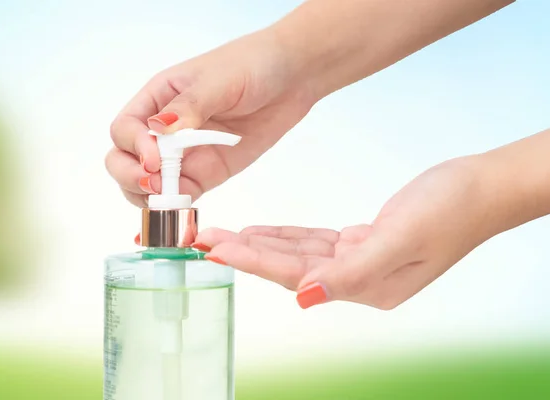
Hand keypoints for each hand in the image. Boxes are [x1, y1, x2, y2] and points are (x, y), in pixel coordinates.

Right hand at [105, 29, 316, 207]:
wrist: (292, 78)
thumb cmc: (252, 65)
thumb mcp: (217, 80)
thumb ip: (188, 107)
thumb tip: (157, 130)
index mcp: (158, 98)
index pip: (125, 129)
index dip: (132, 147)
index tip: (154, 159)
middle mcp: (164, 129)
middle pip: (124, 159)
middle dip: (131, 176)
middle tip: (154, 185)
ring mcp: (184, 154)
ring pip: (147, 182)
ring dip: (149, 196)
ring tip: (169, 199)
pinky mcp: (207, 172)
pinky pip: (181, 194)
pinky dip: (176, 204)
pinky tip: (184, 206)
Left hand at [193, 156, 499, 309]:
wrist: (481, 188)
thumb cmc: (450, 210)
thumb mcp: (401, 240)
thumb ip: (351, 273)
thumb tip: (304, 298)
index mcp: (367, 286)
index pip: (296, 274)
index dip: (253, 261)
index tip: (216, 249)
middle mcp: (358, 279)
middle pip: (288, 267)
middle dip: (245, 253)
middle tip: (204, 241)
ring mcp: (360, 260)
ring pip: (297, 254)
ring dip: (259, 244)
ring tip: (222, 237)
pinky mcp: (362, 241)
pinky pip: (314, 242)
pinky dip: (286, 236)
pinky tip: (262, 232)